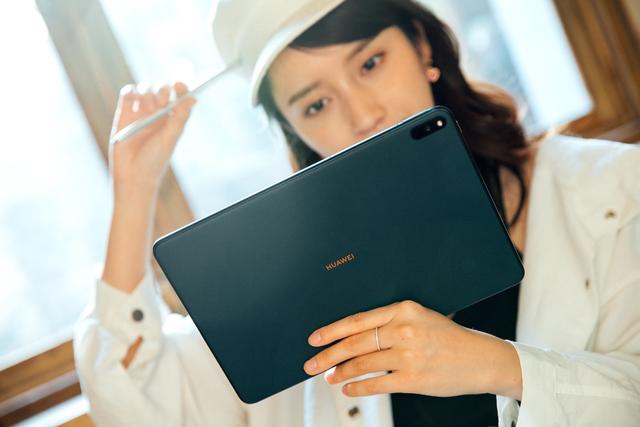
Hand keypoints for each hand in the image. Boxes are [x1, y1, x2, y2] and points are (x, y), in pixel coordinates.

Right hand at [108, 82, 196, 194]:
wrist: (132, 175)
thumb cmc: (154, 161)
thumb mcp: (169, 139)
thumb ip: (180, 118)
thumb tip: (194, 98)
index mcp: (172, 119)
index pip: (179, 96)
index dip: (180, 87)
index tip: (179, 86)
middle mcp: (158, 114)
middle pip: (162, 89)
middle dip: (162, 90)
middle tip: (161, 103)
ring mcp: (141, 113)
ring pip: (145, 89)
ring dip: (147, 91)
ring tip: (148, 107)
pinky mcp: (124, 114)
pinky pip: (128, 94)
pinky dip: (131, 91)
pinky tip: (134, 99)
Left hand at [303, 300, 521, 399]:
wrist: (482, 359)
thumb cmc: (448, 337)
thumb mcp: (421, 318)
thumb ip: (390, 322)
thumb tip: (354, 336)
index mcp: (403, 309)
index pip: (358, 320)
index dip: (332, 331)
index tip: (315, 338)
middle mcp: (404, 330)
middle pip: (355, 343)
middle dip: (328, 354)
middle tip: (311, 363)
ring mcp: (408, 355)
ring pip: (362, 364)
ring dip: (340, 372)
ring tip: (328, 377)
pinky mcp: (414, 379)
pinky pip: (376, 384)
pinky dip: (357, 387)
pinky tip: (347, 388)